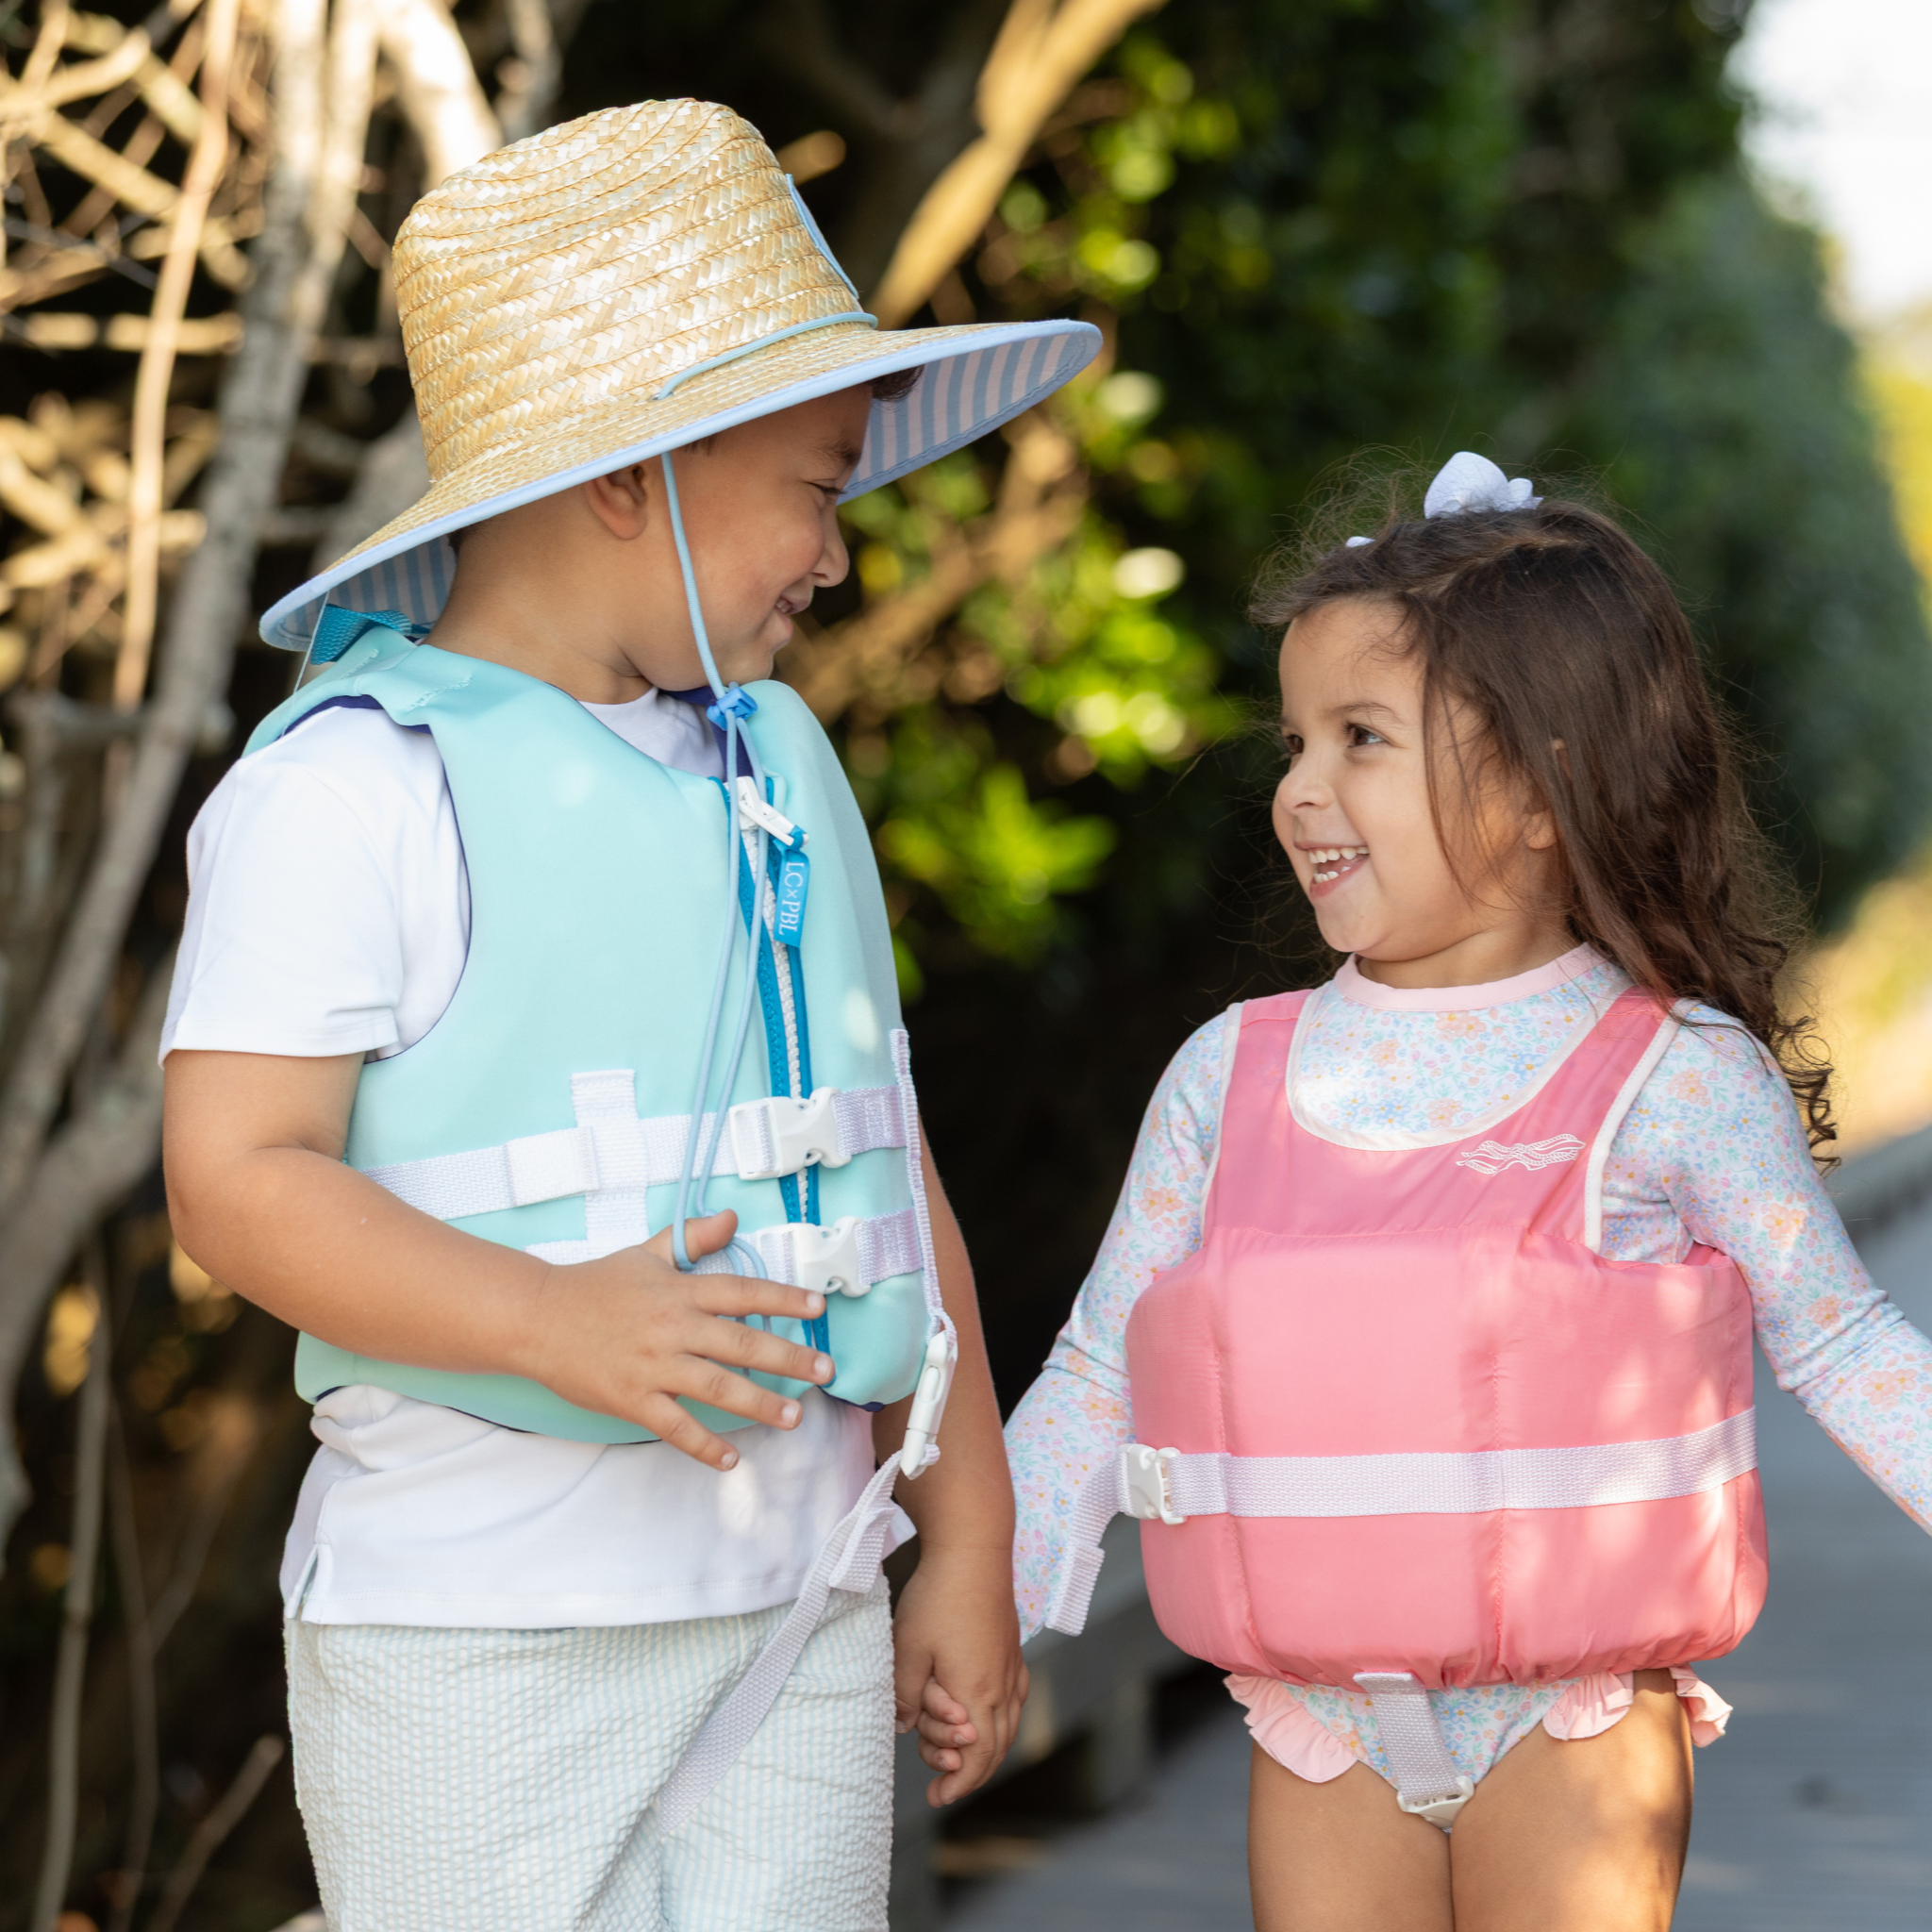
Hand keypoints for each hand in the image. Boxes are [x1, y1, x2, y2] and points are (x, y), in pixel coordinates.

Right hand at [526, 1209, 832, 1468]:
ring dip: (759, 1404)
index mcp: (679, 1291)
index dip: (783, 1299)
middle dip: (789, 1358)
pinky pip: (675, 1427)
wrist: (537, 1318)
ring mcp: (653, 1366)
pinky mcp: (631, 1399)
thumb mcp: (646, 1254)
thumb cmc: (595, 1285)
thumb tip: (732, 1218)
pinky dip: (704, 1445)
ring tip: (793, 1417)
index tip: (817, 1308)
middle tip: (825, 1370)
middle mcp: (673, 1328)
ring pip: (717, 1388)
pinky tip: (730, 1459)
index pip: (743, 1292)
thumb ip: (692, 1238)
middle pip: (742, 1343)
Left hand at [892, 1544, 1028, 1805]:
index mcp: (978, 1694)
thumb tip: (902, 1727)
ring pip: (1007, 1727)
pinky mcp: (1012, 1651)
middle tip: (941, 1781)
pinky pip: (1013, 1702)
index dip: (957, 1784)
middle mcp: (1003, 1687)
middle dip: (969, 1772)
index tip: (936, 1797)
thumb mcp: (908, 1650)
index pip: (976, 1759)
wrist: (974, 1549)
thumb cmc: (938, 1598)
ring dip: (984, 1748)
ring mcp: (1012, 1668)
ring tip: (956, 1752)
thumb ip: (904, 1697)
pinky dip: (997, 1722)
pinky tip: (979, 1714)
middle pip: (995, 1749)